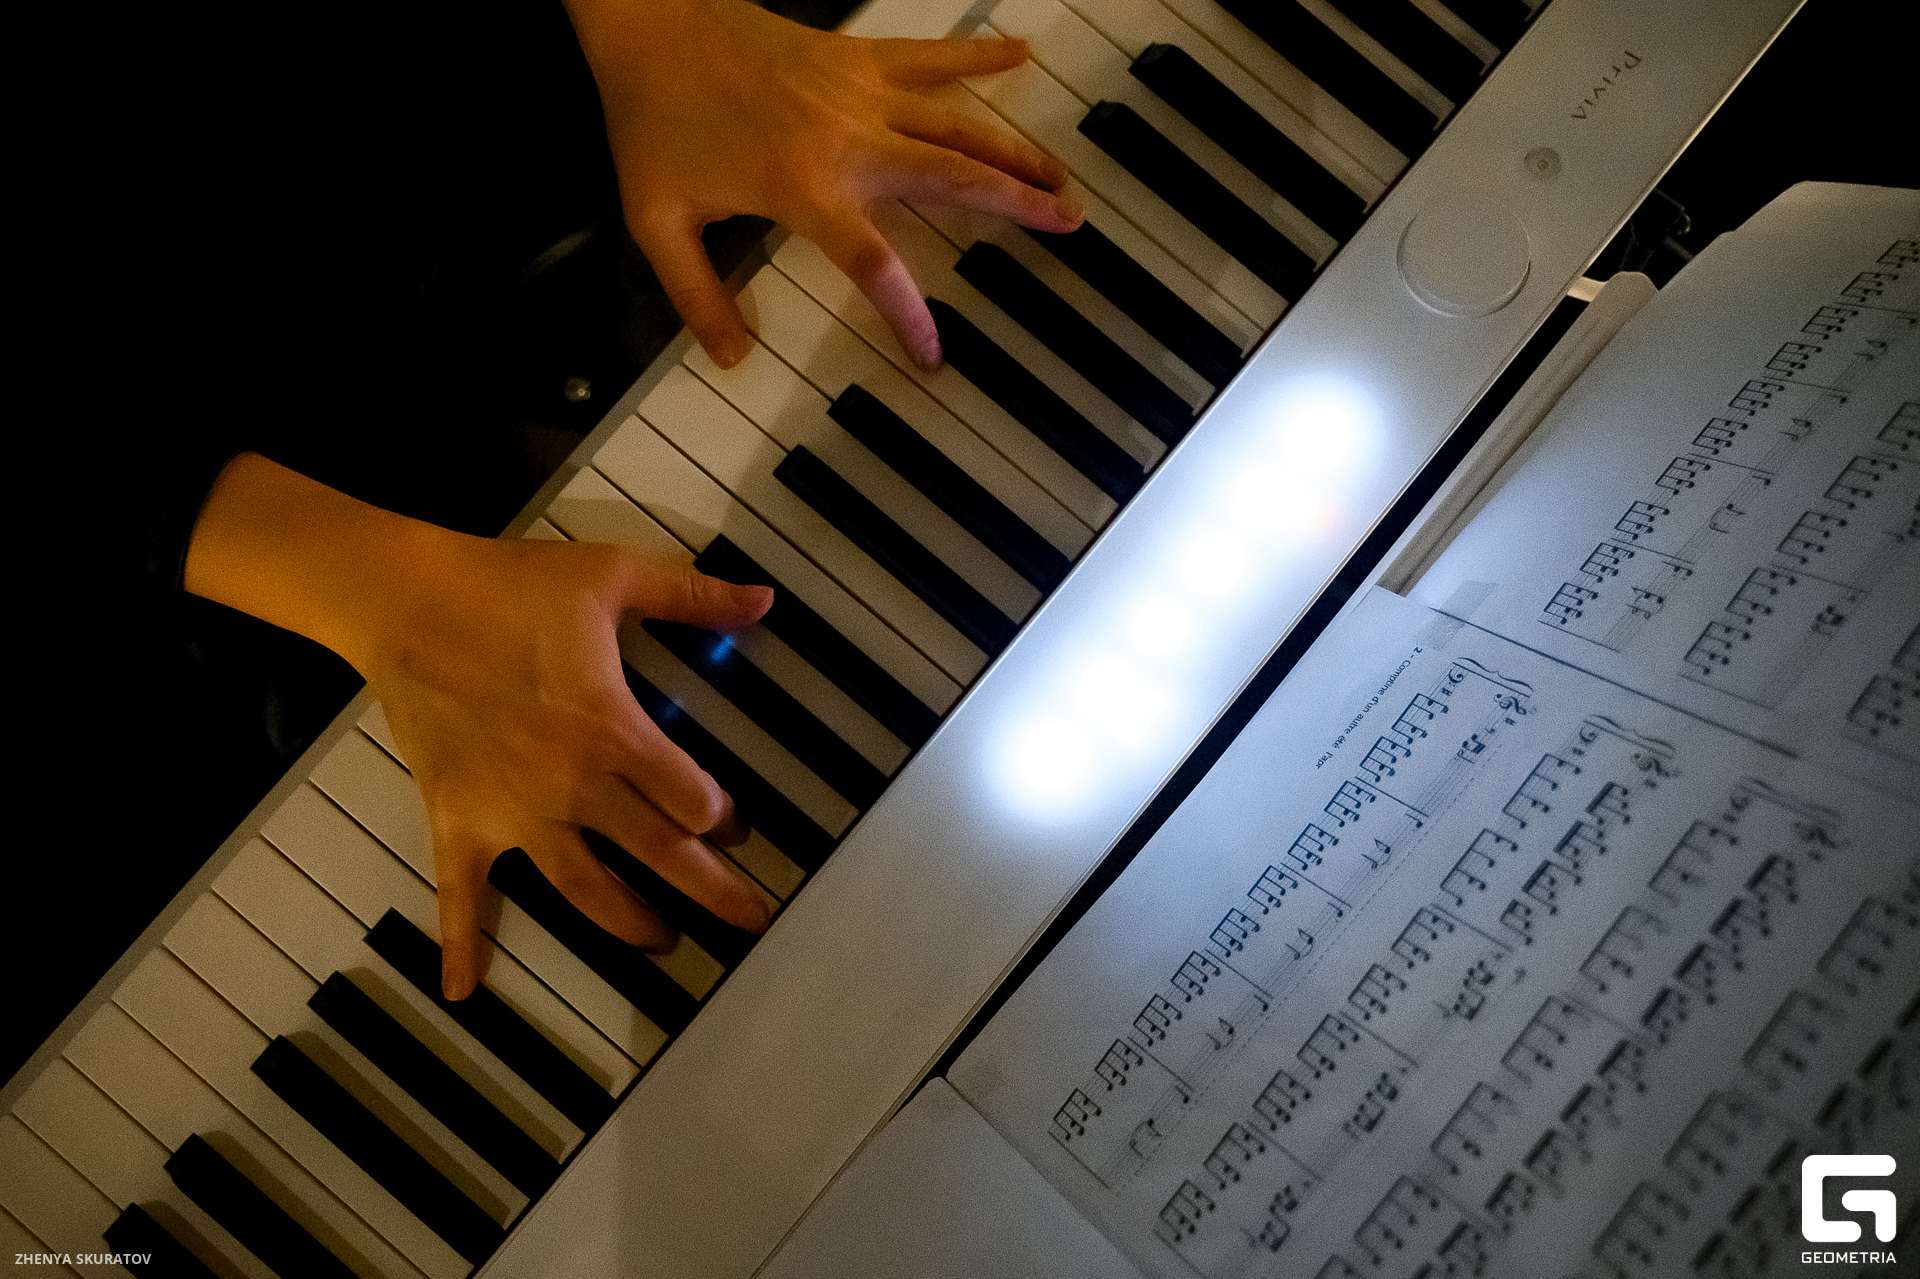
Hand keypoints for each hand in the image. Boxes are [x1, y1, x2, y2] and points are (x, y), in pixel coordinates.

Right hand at [186, 454, 774, 998]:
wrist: (402, 598)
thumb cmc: (509, 585)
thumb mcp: (614, 575)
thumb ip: (693, 595)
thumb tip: (764, 599)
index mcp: (613, 729)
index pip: (690, 797)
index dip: (723, 815)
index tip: (737, 824)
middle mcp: (569, 784)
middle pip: (657, 853)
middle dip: (712, 890)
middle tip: (752, 920)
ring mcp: (510, 811)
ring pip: (582, 888)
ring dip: (627, 921)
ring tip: (661, 941)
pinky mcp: (456, 818)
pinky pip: (458, 893)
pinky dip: (459, 943)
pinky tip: (462, 989)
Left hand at [563, 0, 1082, 368]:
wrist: (647, 23)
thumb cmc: (652, 122)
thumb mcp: (656, 222)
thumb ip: (696, 296)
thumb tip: (731, 357)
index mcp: (804, 188)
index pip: (875, 264)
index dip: (909, 315)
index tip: (934, 355)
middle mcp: (848, 139)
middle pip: (954, 176)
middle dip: (1018, 202)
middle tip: (1069, 223)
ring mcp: (860, 91)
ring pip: (958, 122)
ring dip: (1016, 149)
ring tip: (1063, 176)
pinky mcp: (857, 55)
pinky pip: (931, 55)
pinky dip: (978, 54)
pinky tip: (1023, 53)